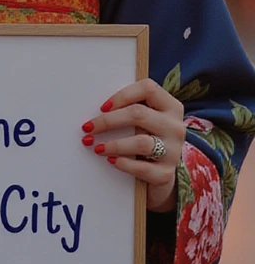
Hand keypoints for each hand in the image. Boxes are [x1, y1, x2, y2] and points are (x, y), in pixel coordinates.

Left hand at [80, 78, 185, 211]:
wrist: (164, 173)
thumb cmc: (148, 137)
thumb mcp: (147, 119)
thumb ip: (131, 109)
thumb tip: (98, 109)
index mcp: (170, 106)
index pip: (148, 89)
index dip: (122, 95)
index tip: (102, 107)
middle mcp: (175, 127)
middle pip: (139, 114)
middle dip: (108, 121)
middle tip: (88, 128)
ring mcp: (173, 151)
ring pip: (141, 142)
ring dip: (114, 144)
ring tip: (96, 147)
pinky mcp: (166, 174)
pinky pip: (142, 168)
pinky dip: (124, 164)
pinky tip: (111, 161)